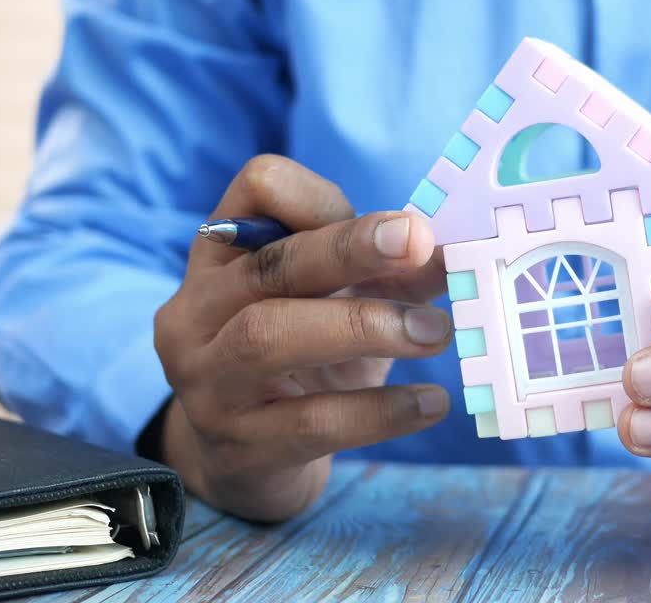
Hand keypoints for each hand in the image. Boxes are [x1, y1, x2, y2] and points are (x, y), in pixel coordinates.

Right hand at [153, 155, 451, 520]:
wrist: (246, 462)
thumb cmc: (300, 362)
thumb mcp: (340, 302)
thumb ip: (392, 273)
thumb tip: (453, 253)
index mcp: (221, 254)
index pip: (260, 188)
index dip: (325, 198)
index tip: (394, 228)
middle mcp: (198, 310)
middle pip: (269, 264)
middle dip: (349, 249)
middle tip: (420, 246)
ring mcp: (208, 381)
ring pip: (269, 337)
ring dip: (363, 327)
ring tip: (435, 333)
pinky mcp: (240, 446)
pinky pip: (311, 422)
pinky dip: (379, 410)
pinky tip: (430, 402)